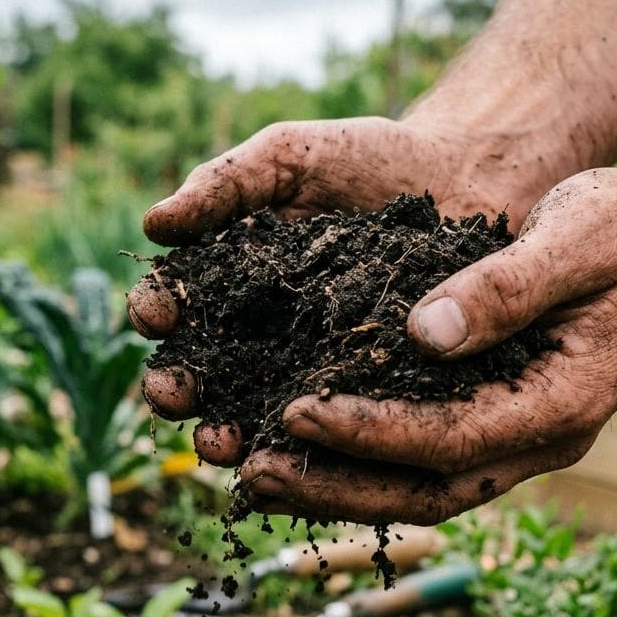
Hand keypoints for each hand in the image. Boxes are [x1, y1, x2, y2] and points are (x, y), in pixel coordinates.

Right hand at [131, 115, 562, 461]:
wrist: (464, 177)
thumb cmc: (368, 160)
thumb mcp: (291, 158)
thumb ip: (226, 184)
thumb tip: (153, 224)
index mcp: (229, 277)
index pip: (177, 300)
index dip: (158, 309)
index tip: (155, 313)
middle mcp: (260, 331)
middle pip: (205, 369)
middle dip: (181, 385)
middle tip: (175, 394)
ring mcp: (311, 367)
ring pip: (256, 411)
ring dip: (228, 433)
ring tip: (223, 442)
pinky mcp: (365, 392)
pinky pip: (332, 424)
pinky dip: (305, 449)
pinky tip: (291, 458)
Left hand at [239, 165, 616, 522]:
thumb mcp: (572, 238)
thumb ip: (505, 286)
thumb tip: (422, 332)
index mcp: (567, 402)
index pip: (453, 439)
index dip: (370, 433)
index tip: (295, 411)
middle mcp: (543, 437)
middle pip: (429, 490)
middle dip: (338, 486)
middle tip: (254, 472)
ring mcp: (521, 437)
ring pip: (422, 488)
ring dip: (340, 486)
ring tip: (257, 474)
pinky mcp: (497, 419)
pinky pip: (425, 459)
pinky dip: (363, 461)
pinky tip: (303, 447)